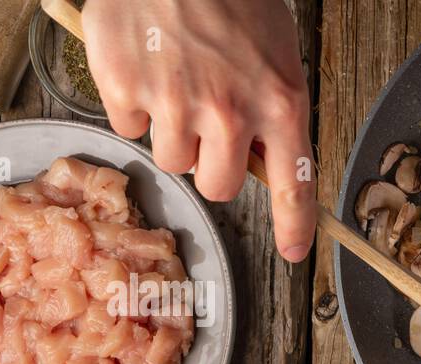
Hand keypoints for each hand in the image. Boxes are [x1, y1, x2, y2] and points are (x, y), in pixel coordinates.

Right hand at [81, 0, 315, 262]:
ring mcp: (176, 104)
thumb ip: (272, 111)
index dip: (294, 227)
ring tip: (176, 80)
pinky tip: (145, 63)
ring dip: (172, 133)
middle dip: (213, 164)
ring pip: (173, 161)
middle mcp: (231, 112)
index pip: (293, 187)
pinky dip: (132, 101)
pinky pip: (128, 125)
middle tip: (207, 125)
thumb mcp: (274, 55)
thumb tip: (263, 162)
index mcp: (280, 104)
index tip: (293, 252)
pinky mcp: (126, 89)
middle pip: (219, 187)